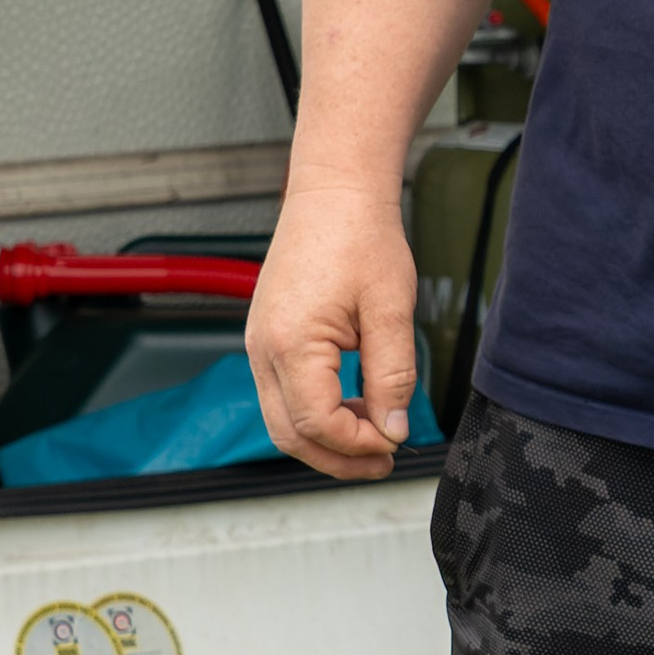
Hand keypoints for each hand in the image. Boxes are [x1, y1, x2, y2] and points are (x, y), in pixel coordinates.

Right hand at [248, 183, 422, 478]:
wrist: (334, 193)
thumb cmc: (360, 237)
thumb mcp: (391, 310)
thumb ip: (392, 375)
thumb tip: (394, 428)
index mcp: (290, 343)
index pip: (318, 423)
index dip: (358, 443)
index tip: (395, 442)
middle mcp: (262, 349)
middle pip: (289, 434)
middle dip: (338, 458)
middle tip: (385, 461)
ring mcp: (258, 344)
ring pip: (282, 419)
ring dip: (327, 438)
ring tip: (375, 438)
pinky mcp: (266, 338)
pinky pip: (282, 394)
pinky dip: (316, 412)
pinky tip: (355, 406)